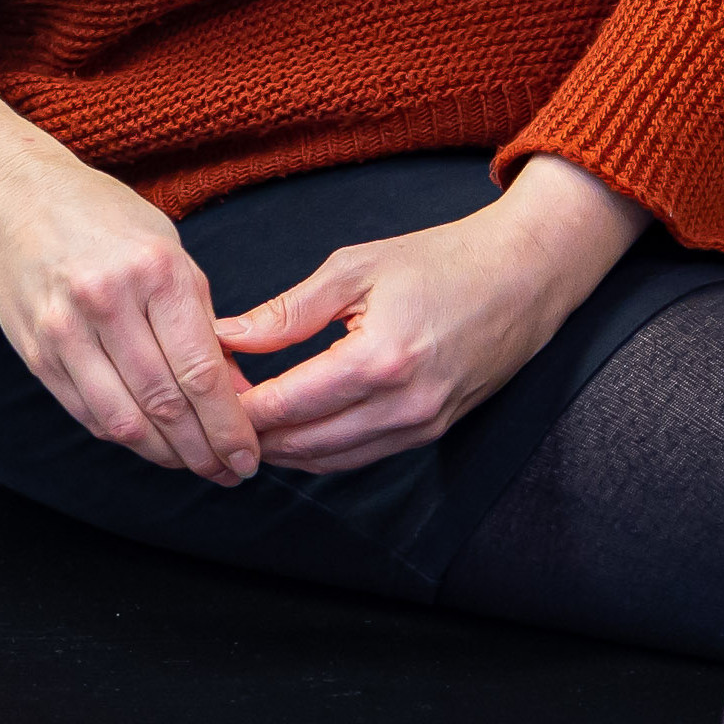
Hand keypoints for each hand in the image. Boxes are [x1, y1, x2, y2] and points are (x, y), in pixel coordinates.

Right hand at [0, 74, 258, 484]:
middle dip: (203, 450)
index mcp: (156, 271)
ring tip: (196, 468)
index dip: (229, 423)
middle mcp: (108, 303)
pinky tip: (151, 445)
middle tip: (230, 472)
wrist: (15, 201)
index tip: (249, 453)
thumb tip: (238, 392)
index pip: (199, 370)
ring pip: (122, 421)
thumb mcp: (171, 253)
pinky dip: (123, 437)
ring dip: (164, 455)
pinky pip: (87, 414)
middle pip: (164, 403)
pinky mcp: (37, 355)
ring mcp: (65, 332)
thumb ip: (203, 323)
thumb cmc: (106, 220)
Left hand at [216, 153, 647, 473]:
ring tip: (241, 426)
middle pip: (301, 445)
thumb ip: (288, 311)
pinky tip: (292, 432)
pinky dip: (320, 452)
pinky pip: (360, 459)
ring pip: (328, 463)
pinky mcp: (431, 434)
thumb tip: (226, 336)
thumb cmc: (443, 259)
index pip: (284, 406)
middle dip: (249, 436)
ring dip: (281, 451)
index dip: (233, 406)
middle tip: (207, 414)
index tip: (197, 392)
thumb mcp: (358, 267)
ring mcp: (420, 426)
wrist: (525, 275)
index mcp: (378, 359)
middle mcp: (402, 406)